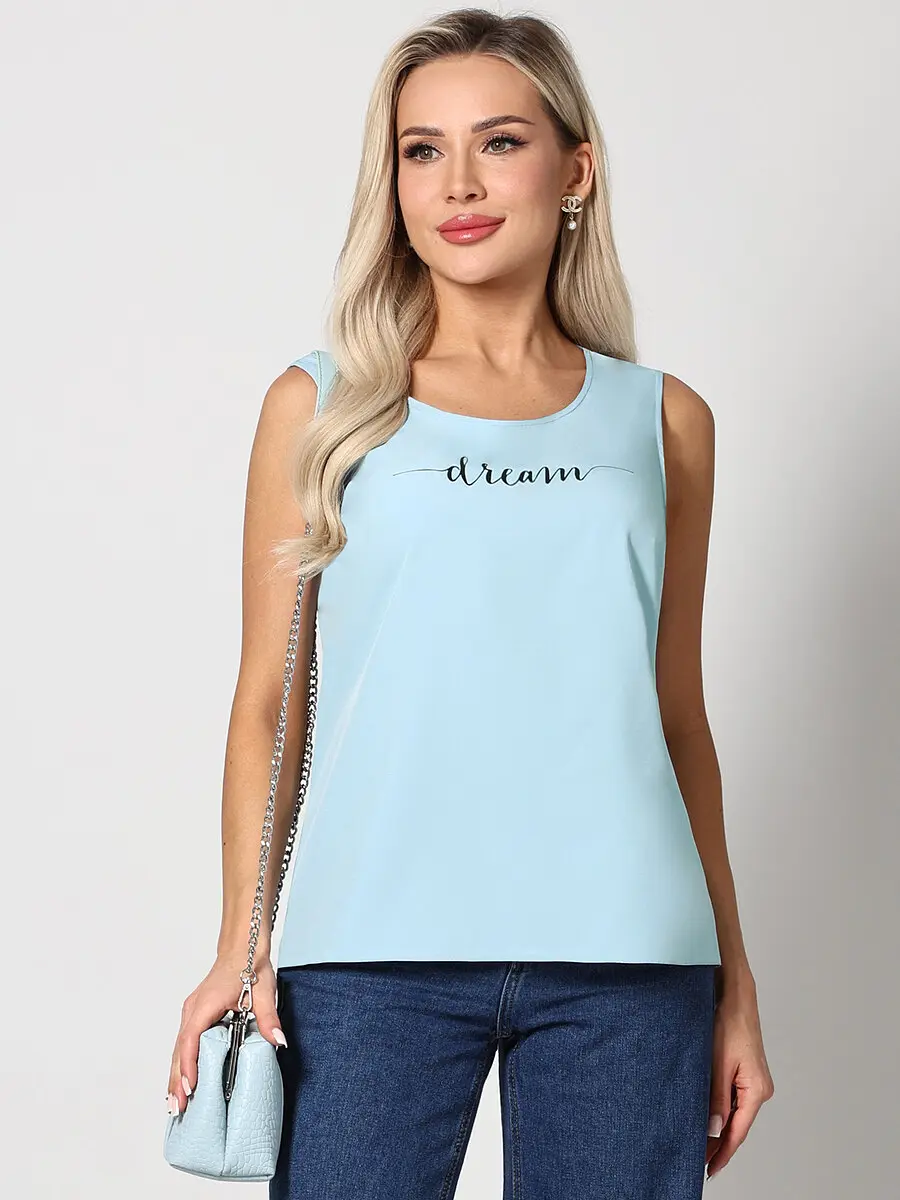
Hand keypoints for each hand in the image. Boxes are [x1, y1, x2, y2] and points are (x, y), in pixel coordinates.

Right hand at [165, 953, 285, 1116]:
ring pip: (178, 1049)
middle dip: (176, 1080)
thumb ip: (269, 1019)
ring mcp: (191, 1013)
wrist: (242, 948)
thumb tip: (278, 1042)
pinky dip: (181, 1064)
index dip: (189, 1064)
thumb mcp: (264, 993)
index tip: (190, 1087)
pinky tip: (182, 1082)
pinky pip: (184, 1043)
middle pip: (179, 1049)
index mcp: (205, 1004)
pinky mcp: (195, 1016)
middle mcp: (192, 1010)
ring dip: (175, 1075)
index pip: (191, 1039)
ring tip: (174, 1104)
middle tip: (176, 1109)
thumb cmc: (249, 966)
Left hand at [705, 980, 774, 1180]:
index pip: (738, 1132)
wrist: (736, 997)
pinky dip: (721, 1110)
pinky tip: (707, 1116)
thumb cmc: (730, 1024)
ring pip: (734, 1112)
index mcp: (757, 1090)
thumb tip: (714, 1130)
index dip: (722, 1153)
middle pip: (737, 1125)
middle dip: (718, 1143)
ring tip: (699, 1142)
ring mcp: (754, 1081)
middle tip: (697, 1159)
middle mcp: (760, 1089)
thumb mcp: (719, 1064)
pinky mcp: (746, 1073)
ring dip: (718, 1126)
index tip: (709, 1169)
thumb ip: (717, 1099)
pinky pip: (733, 1098)